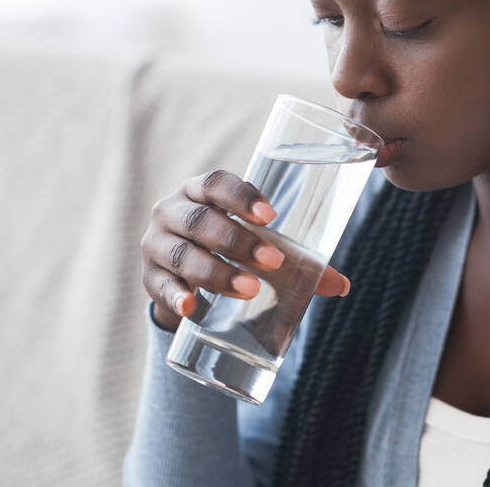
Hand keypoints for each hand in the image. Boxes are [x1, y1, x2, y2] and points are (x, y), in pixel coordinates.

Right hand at [140, 169, 351, 331]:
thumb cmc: (229, 253)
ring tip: (249, 289)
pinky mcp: (149, 277)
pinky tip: (190, 307)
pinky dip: (175, 295)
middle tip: (273, 262)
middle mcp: (171, 210)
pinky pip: (159, 285)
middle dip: (237, 241)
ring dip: (215, 272)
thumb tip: (340, 284)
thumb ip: (296, 263)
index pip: (215, 183)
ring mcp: (155, 244)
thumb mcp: (258, 249)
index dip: (240, 196)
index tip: (270, 216)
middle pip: (200, 220)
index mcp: (199, 191)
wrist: (183, 282)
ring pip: (181, 254)